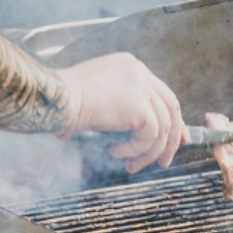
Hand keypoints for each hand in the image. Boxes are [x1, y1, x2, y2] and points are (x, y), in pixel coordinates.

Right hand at [54, 53, 183, 173]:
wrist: (56, 98)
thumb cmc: (64, 100)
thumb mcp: (97, 96)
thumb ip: (118, 107)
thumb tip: (128, 135)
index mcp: (130, 67)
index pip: (161, 93)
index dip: (171, 117)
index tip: (177, 136)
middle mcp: (140, 73)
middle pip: (171, 107)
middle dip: (174, 136)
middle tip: (165, 160)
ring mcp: (142, 88)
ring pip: (162, 127)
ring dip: (149, 152)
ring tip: (131, 166)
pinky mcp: (139, 106)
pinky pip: (149, 137)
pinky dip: (135, 150)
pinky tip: (116, 152)